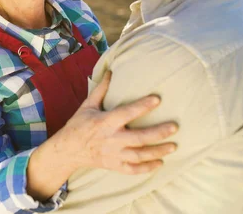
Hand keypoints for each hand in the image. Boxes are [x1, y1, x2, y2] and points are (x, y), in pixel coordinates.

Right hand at [59, 70, 177, 174]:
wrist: (68, 150)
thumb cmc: (78, 125)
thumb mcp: (87, 105)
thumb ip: (101, 90)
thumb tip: (110, 71)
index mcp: (105, 122)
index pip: (127, 113)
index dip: (143, 106)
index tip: (157, 99)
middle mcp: (111, 139)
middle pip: (139, 138)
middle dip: (158, 133)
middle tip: (174, 127)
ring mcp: (114, 154)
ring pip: (140, 155)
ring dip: (158, 152)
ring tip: (174, 146)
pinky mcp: (114, 166)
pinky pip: (133, 170)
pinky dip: (147, 168)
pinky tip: (160, 163)